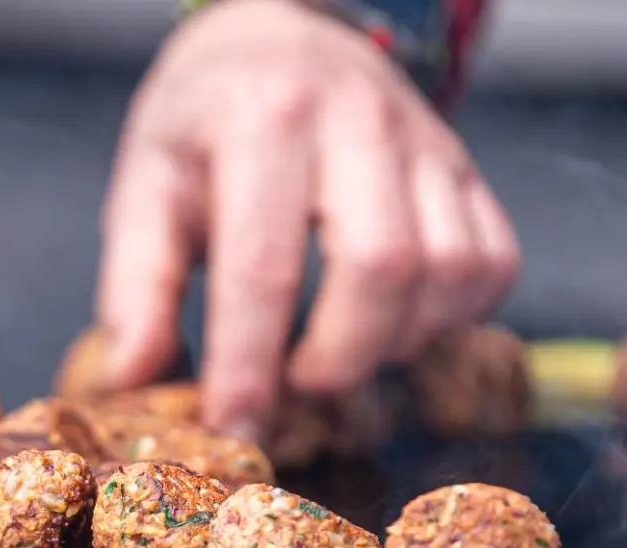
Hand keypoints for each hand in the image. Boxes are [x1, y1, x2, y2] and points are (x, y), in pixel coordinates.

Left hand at [95, 0, 519, 441]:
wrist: (286, 36)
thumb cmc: (209, 123)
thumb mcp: (148, 183)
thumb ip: (136, 285)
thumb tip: (132, 381)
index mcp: (262, 120)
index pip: (264, 266)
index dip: (249, 366)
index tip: (234, 429)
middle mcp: (357, 120)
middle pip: (380, 268)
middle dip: (340, 358)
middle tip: (297, 385)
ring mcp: (426, 142)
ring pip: (448, 271)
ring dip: (398, 341)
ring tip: (344, 348)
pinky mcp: (467, 169)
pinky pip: (493, 262)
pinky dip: (453, 316)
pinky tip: (398, 319)